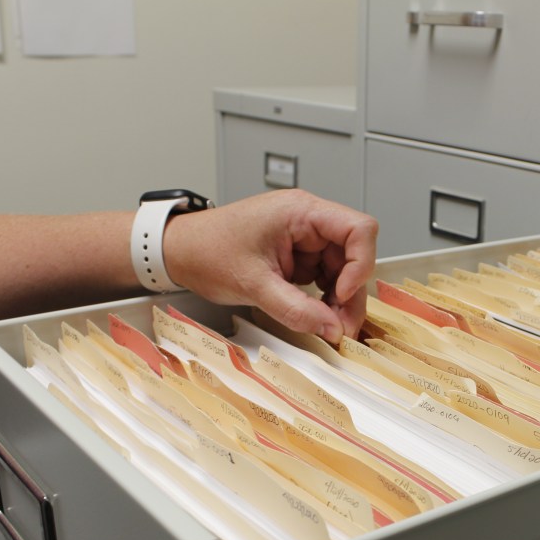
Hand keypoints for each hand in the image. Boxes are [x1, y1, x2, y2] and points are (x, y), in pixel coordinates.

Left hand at [163, 189, 377, 341]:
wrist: (178, 252)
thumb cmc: (206, 249)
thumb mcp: (253, 284)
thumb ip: (296, 309)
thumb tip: (330, 327)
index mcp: (301, 211)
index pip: (359, 229)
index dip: (360, 264)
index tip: (343, 294)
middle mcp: (308, 221)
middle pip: (355, 254)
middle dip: (351, 292)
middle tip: (341, 326)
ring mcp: (304, 239)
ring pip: (343, 270)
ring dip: (340, 300)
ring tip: (328, 325)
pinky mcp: (297, 255)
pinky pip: (325, 277)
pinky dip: (324, 299)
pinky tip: (316, 315)